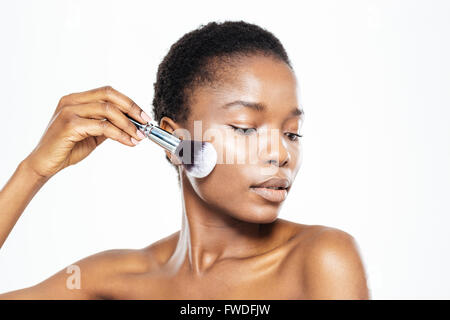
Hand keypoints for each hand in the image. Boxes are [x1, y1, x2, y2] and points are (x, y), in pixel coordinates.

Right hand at [24, 86, 150, 178]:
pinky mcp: (70, 125)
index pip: (107, 92)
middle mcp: (71, 101)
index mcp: (76, 99)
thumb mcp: (92, 134)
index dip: (128, 102)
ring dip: (128, 124)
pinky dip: (119, 134)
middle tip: (146, 123)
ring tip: (139, 136)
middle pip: (109, 95)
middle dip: (131, 108)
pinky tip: (128, 142)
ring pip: (108, 110)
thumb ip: (107, 125)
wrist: (45, 164)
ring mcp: (69, 111)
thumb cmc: (67, 148)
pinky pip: (102, 126)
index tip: (144, 115)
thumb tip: (131, 123)